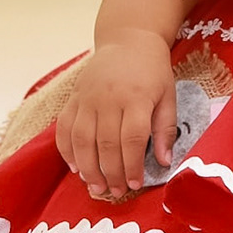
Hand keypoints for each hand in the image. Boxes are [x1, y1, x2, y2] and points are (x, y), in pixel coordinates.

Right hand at [54, 32, 177, 196]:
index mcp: (137, 97)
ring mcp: (87, 98)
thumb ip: (165, 128)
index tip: (136, 184)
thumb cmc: (152, 70)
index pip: (132, 138)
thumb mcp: (168, 95)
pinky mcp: (73, 98)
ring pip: (82, 140)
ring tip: (96, 187)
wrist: (128, 39)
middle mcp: (109, 98)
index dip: (133, 165)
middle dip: (111, 173)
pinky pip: (64, 129)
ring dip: (88, 168)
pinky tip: (76, 168)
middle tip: (117, 192)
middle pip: (106, 144)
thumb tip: (163, 162)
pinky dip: (67, 151)